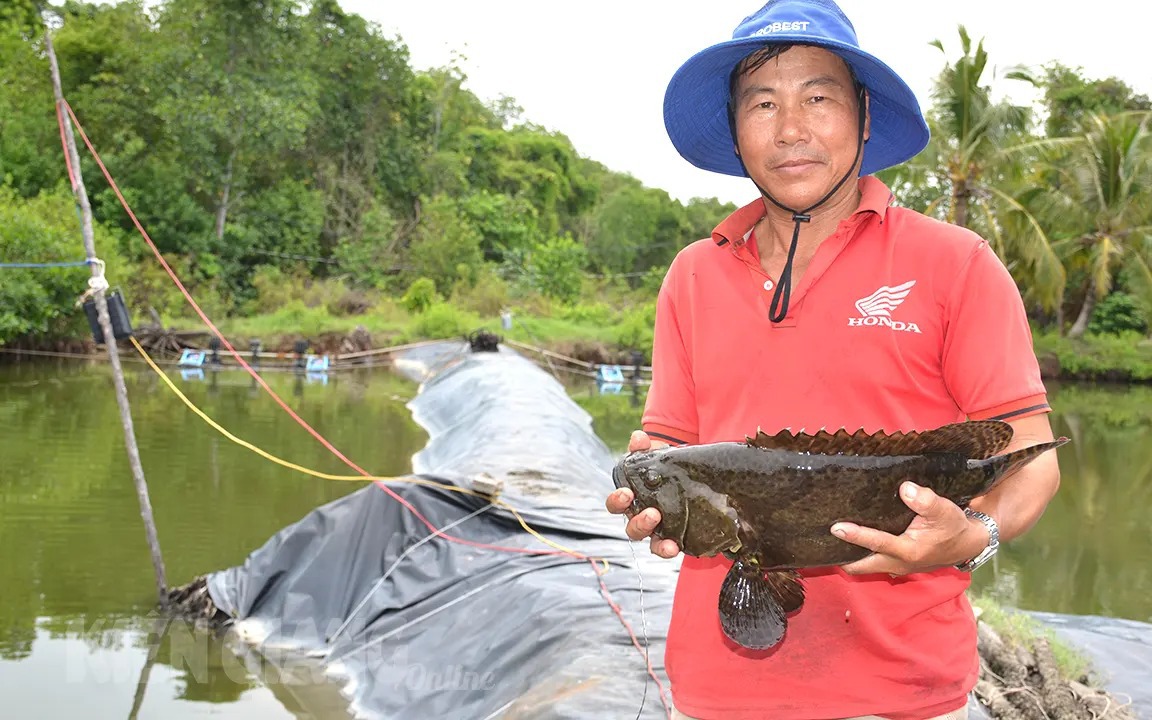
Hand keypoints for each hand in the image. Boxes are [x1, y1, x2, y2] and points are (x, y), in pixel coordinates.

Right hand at [604, 430, 680, 558]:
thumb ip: (644, 448)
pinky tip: (675, 546)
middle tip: (653, 513)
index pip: (616, 505)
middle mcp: (639, 518)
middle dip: (639, 521)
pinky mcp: (672, 538)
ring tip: (665, 525)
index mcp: (631, 500)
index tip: (626, 493)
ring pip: (648, 542)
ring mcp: (656, 531)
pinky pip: (665, 548)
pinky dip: (667, 549)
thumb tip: (638, 437)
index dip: (617, 501)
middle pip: (630, 528)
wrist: (689, 478)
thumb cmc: (664, 470)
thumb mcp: (656, 456)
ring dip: (654, 537)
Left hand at [831, 482, 988, 575]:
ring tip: (827, 540)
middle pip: (860, 566)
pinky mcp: (894, 564)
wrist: (966, 544)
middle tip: (819, 541)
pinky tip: (846, 540)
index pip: (877, 543)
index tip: (835, 527)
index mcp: (909, 551)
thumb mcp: (945, 510)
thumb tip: (905, 489)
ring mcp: (895, 567)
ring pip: (863, 566)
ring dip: (847, 557)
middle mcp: (898, 563)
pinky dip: (857, 555)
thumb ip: (926, 500)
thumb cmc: (953, 526)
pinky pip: (870, 563)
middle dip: (840, 557)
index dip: (856, 535)